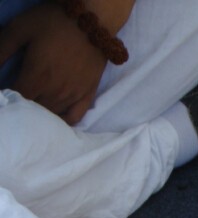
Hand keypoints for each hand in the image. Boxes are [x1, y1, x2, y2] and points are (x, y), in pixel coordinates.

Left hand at [0, 1, 133, 123]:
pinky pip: (74, 118)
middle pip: (33, 109)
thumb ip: (1, 50)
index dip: (8, 96)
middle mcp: (55, 91)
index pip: (16, 98)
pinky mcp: (87, 95)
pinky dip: (62, 121)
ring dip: (40, 112)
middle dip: (24, 104)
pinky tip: (54, 116)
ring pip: (51, 114)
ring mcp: (73, 95)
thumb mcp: (20, 29)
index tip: (7, 90)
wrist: (92, 21)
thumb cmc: (54, 22)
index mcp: (36, 77)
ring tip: (34, 104)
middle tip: (21, 95)